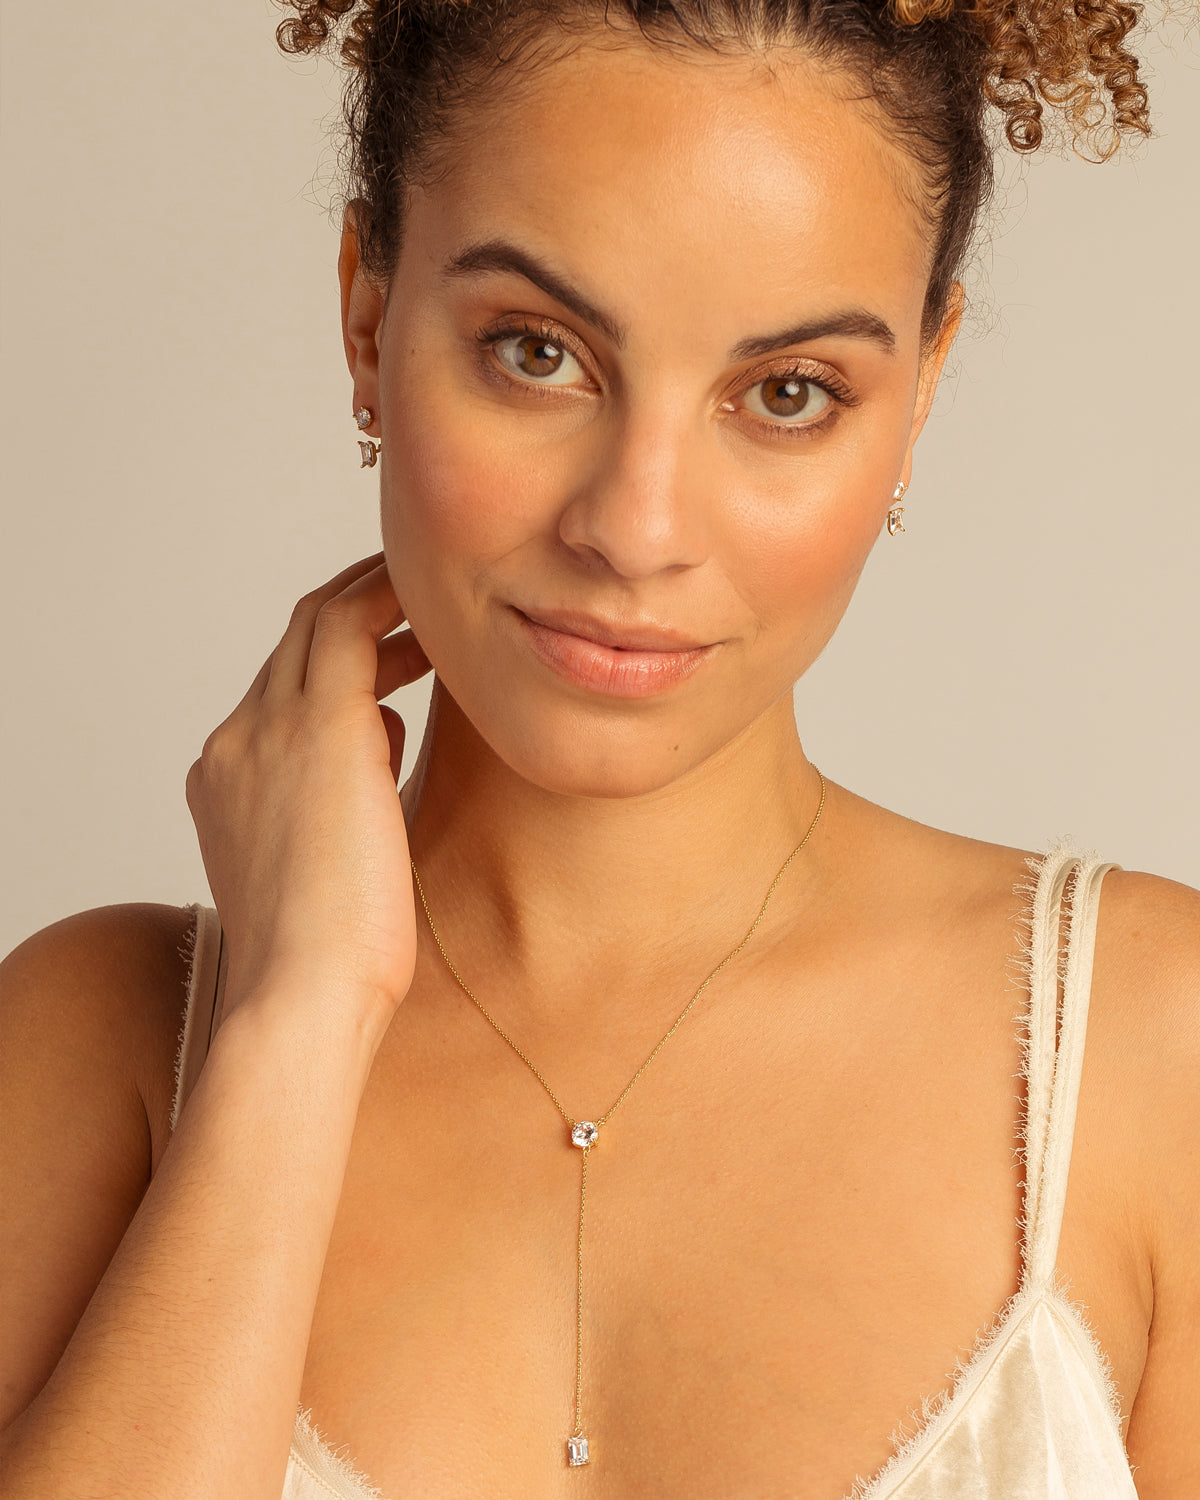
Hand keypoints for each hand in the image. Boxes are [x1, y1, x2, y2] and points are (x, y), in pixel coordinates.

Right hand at [185, 553, 431, 1033]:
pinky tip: (439, 608)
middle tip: (412, 605)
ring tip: (432, 596)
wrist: (300, 995)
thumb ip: (341, 803)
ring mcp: (266, 730)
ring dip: (374, 598)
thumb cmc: (328, 963)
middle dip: (353, 617)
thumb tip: (383, 747)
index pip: (277, 700)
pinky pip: (351, 625)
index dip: (333, 673)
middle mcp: (234, 745)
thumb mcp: (326, 869)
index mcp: (226, 787)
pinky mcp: (319, 725)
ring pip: (317, 624)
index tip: (387, 663)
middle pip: (292, 649)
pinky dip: (390, 601)